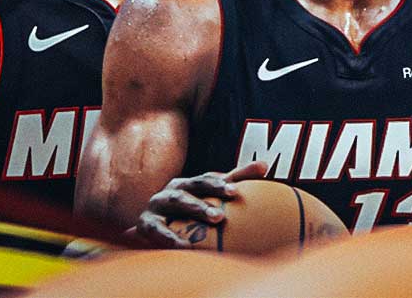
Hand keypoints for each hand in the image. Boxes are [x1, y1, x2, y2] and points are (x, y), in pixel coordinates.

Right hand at [131, 161, 267, 247]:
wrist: (151, 227)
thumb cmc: (188, 209)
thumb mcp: (209, 196)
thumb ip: (236, 180)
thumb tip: (265, 165)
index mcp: (189, 182)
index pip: (208, 179)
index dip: (221, 183)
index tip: (236, 192)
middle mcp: (173, 189)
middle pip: (192, 188)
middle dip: (208, 196)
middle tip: (222, 213)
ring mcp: (158, 205)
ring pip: (176, 203)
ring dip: (194, 209)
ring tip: (212, 221)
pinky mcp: (146, 223)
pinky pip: (156, 229)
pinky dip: (169, 237)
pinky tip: (184, 246)